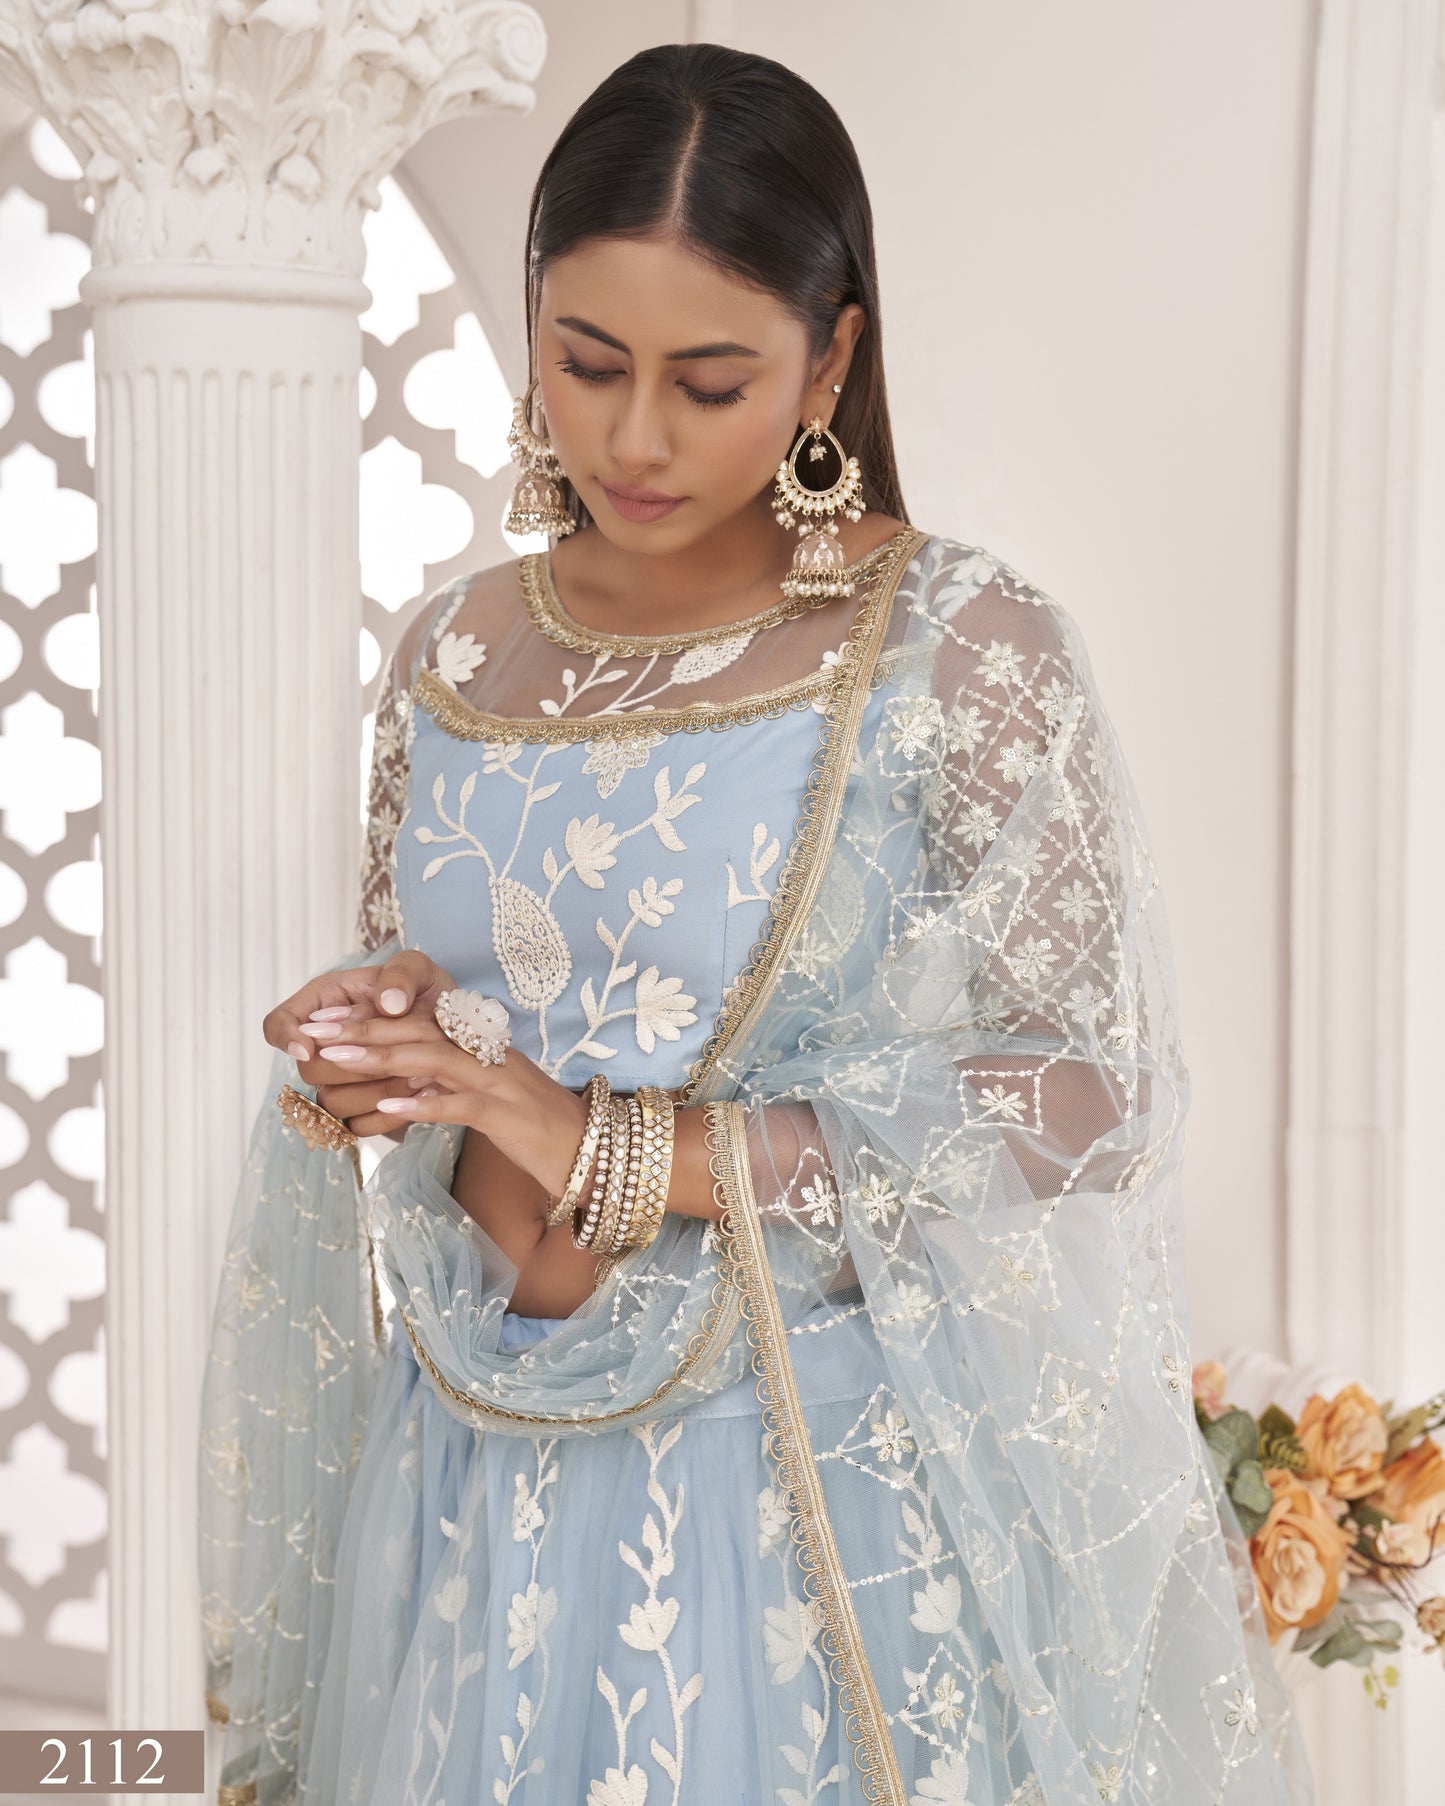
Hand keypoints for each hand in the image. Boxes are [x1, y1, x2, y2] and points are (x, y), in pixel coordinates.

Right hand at [263, 949, 457, 1137]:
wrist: (454, 1033)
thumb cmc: (427, 994)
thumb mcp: (420, 969)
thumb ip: (402, 974)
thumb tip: (388, 1004)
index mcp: (326, 1003)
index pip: (278, 1022)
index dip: (285, 1036)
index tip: (309, 1048)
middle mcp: (325, 1046)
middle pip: (308, 1069)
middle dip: (351, 1065)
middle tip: (398, 1057)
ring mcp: (340, 1081)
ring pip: (331, 1102)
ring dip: (375, 1091)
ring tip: (419, 1076)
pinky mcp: (361, 1110)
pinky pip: (358, 1126)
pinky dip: (388, 1115)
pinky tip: (418, 1096)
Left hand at [304, 1009, 589, 1197]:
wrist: (591, 1150)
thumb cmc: (536, 1130)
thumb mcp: (487, 1099)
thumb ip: (448, 1085)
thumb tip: (404, 1085)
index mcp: (479, 1046)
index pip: (416, 1022)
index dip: (367, 1019)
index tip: (323, 1021)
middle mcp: (486, 1054)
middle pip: (415, 1032)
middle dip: (360, 1029)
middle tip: (313, 1030)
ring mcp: (496, 1081)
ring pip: (431, 1059)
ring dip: (380, 1056)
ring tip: (335, 1057)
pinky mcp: (505, 1113)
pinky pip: (459, 1104)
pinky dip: (423, 1104)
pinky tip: (388, 1107)